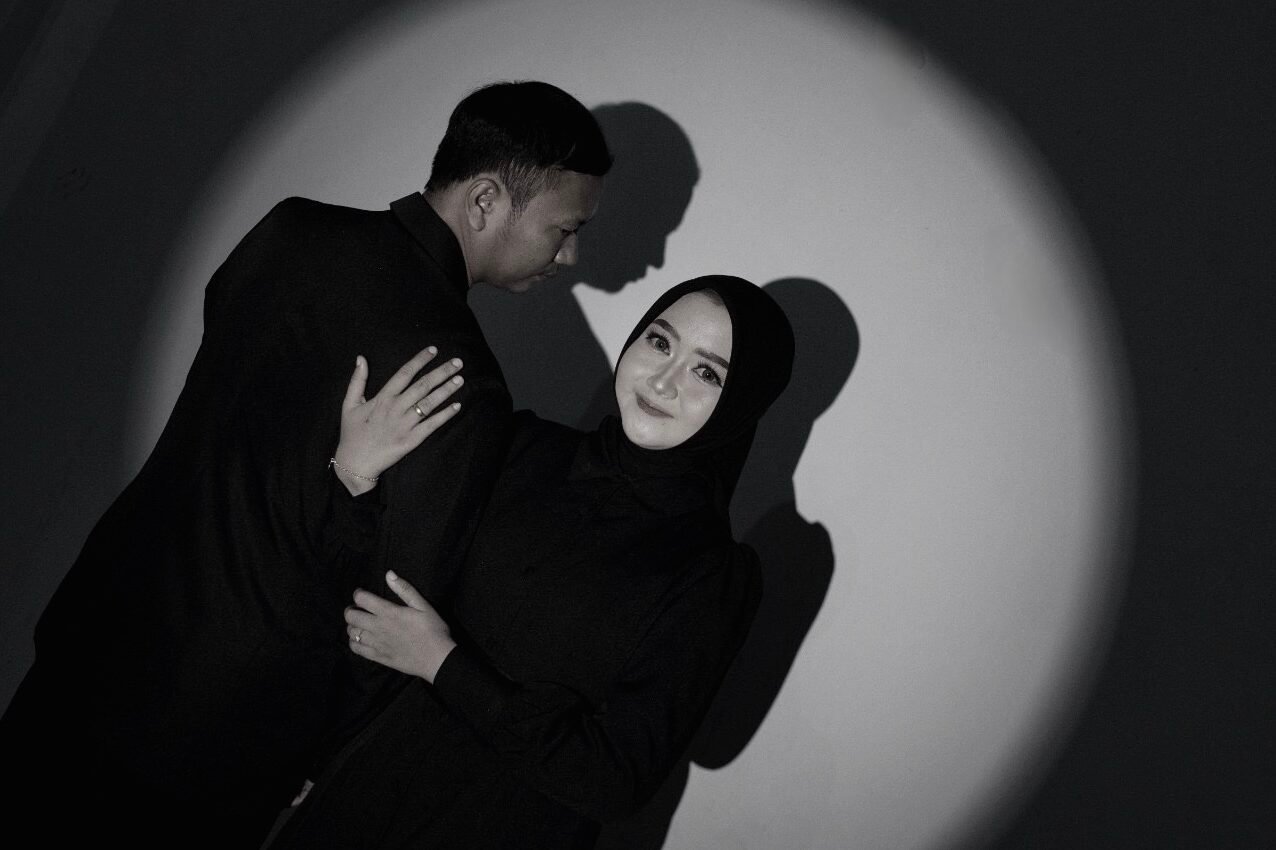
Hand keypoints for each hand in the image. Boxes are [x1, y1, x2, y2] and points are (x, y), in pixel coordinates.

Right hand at [332, 347, 464, 493]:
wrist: (354, 463)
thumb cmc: (352, 433)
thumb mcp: (349, 404)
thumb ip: (357, 381)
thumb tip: (361, 358)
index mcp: (382, 398)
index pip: (404, 373)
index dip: (420, 360)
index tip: (434, 350)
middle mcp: (395, 408)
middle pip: (422, 386)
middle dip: (442, 372)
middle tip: (458, 362)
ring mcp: (404, 424)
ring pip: (429, 403)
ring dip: (446, 390)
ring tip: (460, 379)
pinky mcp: (411, 440)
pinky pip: (431, 425)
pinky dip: (445, 415)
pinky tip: (457, 406)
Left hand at [346, 571, 456, 682]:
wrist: (436, 659)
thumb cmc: (433, 630)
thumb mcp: (423, 606)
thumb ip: (405, 589)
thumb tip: (389, 574)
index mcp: (389, 612)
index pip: (362, 599)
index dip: (358, 594)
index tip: (362, 593)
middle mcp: (378, 627)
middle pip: (351, 616)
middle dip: (351, 609)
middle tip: (357, 609)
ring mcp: (376, 643)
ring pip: (352, 633)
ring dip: (352, 626)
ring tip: (359, 624)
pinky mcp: (377, 657)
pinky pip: (356, 649)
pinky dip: (353, 642)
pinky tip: (360, 639)